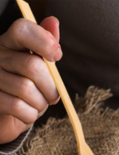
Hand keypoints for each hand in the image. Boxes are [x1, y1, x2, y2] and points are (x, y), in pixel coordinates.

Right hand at [0, 16, 61, 144]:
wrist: (9, 114)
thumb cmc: (29, 86)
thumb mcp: (41, 66)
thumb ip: (46, 46)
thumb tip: (53, 22)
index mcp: (10, 43)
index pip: (22, 29)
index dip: (44, 42)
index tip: (56, 57)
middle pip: (32, 66)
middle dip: (51, 87)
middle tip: (53, 96)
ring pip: (26, 89)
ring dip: (41, 103)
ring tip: (39, 104)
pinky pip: (18, 107)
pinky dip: (30, 115)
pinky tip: (29, 113)